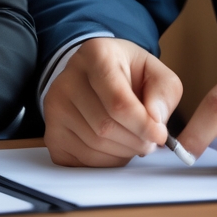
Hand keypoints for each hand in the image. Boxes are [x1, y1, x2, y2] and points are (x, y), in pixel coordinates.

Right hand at [43, 38, 182, 166]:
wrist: (94, 74)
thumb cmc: (126, 73)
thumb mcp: (154, 71)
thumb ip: (165, 91)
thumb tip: (155, 120)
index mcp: (96, 54)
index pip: (118, 102)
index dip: (143, 125)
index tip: (160, 135)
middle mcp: (67, 79)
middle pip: (106, 128)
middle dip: (136, 141)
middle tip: (149, 138)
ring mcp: (54, 107)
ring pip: (95, 147)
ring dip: (123, 152)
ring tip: (132, 139)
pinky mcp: (51, 133)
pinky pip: (83, 160)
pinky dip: (107, 161)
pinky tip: (114, 145)